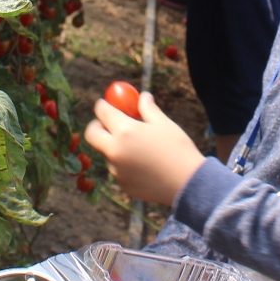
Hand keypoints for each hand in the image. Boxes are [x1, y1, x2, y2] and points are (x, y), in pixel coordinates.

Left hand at [82, 90, 205, 205]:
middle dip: (96, 125)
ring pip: (106, 153)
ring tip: (139, 148)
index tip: (106, 104)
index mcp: (124, 131)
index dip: (103, 105)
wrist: (188, 183)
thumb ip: (147, 108)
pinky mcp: (122, 184)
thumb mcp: (163, 123)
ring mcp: (116, 170)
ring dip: (114, 146)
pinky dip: (124, 164)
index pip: (102, 112)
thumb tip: (142, 96)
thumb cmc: (177, 148)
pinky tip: (145, 165)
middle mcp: (114, 151)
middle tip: (107, 124)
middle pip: (91, 134)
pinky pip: (118, 169)